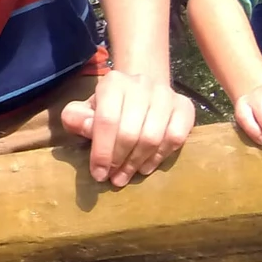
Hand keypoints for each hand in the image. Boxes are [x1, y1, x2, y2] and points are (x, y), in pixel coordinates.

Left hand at [59, 70, 195, 187]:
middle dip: (119, 161)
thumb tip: (87, 128)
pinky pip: (175, 138)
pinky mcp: (185, 107)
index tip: (98, 174)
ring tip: (126, 175)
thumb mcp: (84, 110)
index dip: (102, 151)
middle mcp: (141, 84)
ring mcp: (166, 94)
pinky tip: (146, 166)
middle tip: (113, 178)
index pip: (107, 120)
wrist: (141, 92)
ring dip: (137, 163)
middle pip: (131, 132)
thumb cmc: (108, 107)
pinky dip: (160, 157)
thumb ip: (76, 118)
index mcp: (113, 83)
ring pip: (153, 138)